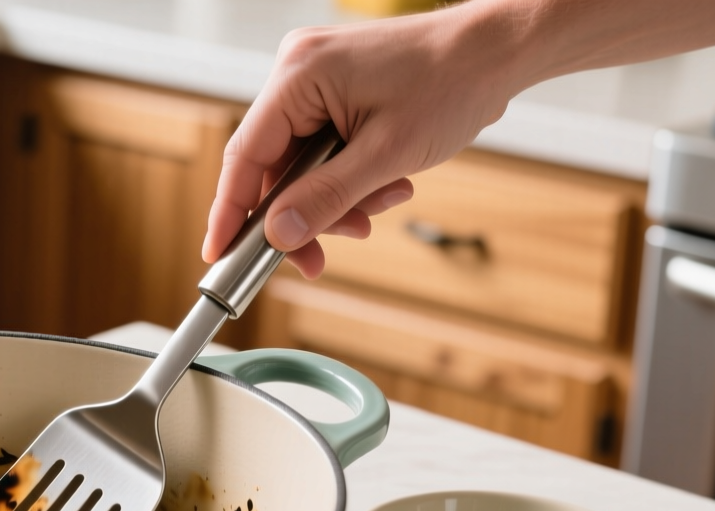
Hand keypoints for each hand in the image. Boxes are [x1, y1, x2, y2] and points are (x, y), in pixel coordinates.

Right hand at [202, 5, 521, 277]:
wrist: (497, 52)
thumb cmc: (452, 82)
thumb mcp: (386, 154)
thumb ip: (325, 198)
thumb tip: (278, 235)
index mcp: (299, 75)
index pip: (245, 155)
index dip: (229, 211)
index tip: (217, 255)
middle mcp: (298, 71)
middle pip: (273, 165)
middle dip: (304, 212)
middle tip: (323, 254)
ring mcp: (316, 79)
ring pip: (301, 163)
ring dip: (334, 198)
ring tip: (379, 205)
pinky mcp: (336, 89)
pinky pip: (323, 148)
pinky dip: (347, 177)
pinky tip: (383, 185)